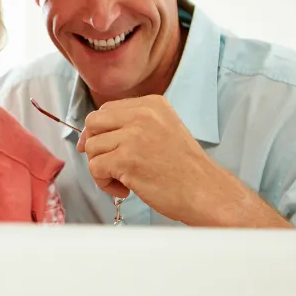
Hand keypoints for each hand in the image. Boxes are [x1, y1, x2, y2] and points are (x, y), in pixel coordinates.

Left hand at [77, 95, 245, 224]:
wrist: (205, 191)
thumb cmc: (185, 169)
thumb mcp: (164, 129)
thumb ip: (134, 125)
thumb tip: (91, 135)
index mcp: (152, 104)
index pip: (107, 109)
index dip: (99, 131)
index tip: (103, 148)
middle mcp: (142, 114)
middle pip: (93, 123)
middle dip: (93, 145)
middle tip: (107, 164)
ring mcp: (133, 136)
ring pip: (91, 147)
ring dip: (102, 168)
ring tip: (124, 181)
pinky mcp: (126, 159)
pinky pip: (95, 168)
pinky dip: (105, 183)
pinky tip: (125, 190)